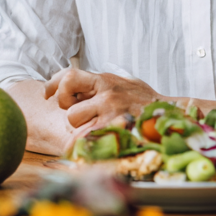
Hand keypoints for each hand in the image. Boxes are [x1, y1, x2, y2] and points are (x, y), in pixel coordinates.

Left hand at [43, 68, 160, 131]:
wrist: (169, 114)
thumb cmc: (145, 101)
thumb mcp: (125, 83)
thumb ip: (103, 83)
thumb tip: (77, 83)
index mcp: (106, 80)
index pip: (69, 75)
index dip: (52, 85)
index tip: (46, 94)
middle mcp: (106, 94)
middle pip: (66, 101)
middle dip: (69, 110)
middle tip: (81, 114)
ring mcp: (110, 112)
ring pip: (74, 119)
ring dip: (81, 126)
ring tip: (99, 126)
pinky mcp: (114, 129)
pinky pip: (86, 137)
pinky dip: (89, 139)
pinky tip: (102, 138)